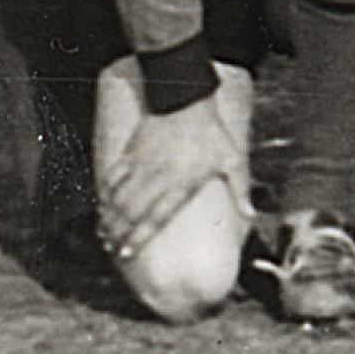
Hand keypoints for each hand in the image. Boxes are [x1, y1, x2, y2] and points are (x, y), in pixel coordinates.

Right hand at [96, 86, 237, 264]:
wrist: (187, 98)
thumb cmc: (212, 132)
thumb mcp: (232, 160)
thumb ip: (241, 190)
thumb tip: (252, 216)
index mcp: (181, 184)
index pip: (156, 218)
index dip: (139, 238)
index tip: (127, 254)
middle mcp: (158, 178)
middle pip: (132, 213)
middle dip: (118, 234)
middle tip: (110, 248)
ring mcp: (142, 166)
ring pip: (119, 198)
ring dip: (109, 217)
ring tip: (103, 234)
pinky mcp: (132, 152)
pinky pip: (113, 176)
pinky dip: (105, 193)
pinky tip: (102, 206)